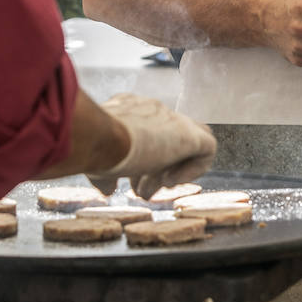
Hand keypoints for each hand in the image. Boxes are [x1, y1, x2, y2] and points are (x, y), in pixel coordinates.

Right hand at [86, 94, 216, 197]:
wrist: (102, 138)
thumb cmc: (93, 150)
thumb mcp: (96, 165)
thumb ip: (105, 176)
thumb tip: (108, 191)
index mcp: (127, 111)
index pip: (143, 134)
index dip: (140, 161)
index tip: (132, 183)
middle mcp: (150, 110)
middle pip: (163, 141)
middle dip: (154, 169)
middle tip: (142, 191)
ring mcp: (172, 119)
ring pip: (184, 144)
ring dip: (170, 170)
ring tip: (152, 190)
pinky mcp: (191, 133)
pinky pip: (207, 148)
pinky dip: (192, 169)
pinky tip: (169, 181)